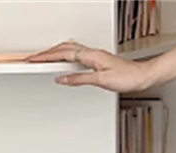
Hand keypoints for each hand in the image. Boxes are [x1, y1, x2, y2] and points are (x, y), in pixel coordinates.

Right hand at [25, 41, 153, 92]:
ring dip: (55, 53)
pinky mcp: (98, 59)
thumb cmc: (127, 78)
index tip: (34, 59)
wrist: (141, 77)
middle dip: (47, 53)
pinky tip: (64, 62)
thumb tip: (62, 79)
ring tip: (44, 60)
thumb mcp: (101, 81)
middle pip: (63, 49)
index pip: (62, 54)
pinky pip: (76, 55)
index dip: (46, 57)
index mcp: (89, 55)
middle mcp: (91, 52)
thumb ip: (80, 79)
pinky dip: (65, 57)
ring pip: (69, 50)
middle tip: (34, 59)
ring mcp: (94, 55)